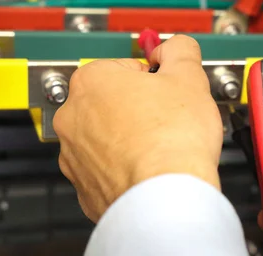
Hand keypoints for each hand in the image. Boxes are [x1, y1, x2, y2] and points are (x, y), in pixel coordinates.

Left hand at [54, 35, 222, 221]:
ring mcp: (74, 158)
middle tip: (167, 123)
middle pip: (111, 106)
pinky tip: (148, 173)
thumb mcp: (189, 78)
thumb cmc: (173, 142)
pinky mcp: (85, 191)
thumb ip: (180, 53)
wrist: (167, 198)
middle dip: (137, 112)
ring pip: (105, 142)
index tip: (166, 94)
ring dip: (128, 144)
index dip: (152, 82)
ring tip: (159, 151)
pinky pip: (106, 175)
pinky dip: (125, 174)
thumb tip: (175, 50)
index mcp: (92, 82)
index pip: (124, 69)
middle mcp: (73, 119)